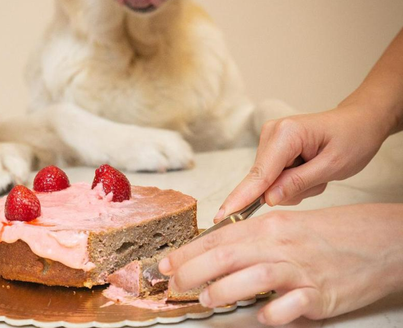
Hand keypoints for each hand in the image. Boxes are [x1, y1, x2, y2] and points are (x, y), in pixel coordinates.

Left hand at [159, 204, 402, 324]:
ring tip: (205, 299)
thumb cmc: (327, 234)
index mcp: (269, 225)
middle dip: (193, 270)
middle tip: (173, 283)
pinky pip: (289, 307)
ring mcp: (300, 270)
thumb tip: (215, 254)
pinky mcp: (320, 295)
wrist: (376, 241)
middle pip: (227, 255)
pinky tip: (258, 316)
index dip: (188, 251)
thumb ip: (253, 240)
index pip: (219, 238)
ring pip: (252, 278)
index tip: (166, 264)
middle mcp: (281, 244)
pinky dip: (271, 313)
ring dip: (223, 290)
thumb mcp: (285, 227)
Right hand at [215, 102, 387, 220]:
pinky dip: (293, 181)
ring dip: (295, 186)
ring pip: (270, 182)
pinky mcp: (271, 148)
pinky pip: (274, 177)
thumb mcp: (333, 166)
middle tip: (320, 179)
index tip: (223, 215)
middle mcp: (270, 133)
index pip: (260, 174)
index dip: (242, 197)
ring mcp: (268, 139)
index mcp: (286, 134)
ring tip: (318, 172)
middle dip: (290, 190)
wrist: (358, 122)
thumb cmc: (352, 139)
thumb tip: (268, 199)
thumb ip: (299, 183)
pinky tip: (310, 169)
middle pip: (264, 180)